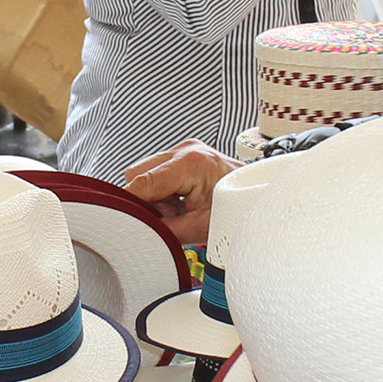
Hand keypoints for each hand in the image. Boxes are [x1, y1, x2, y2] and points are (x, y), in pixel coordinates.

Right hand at [123, 143, 240, 246]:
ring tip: (179, 210)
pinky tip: (181, 201)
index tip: (124, 220)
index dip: (130, 204)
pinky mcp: (185, 154)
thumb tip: (140, 232)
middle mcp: (186, 149)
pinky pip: (158, 172)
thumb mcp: (199, 228)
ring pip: (145, 173)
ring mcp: (185, 149)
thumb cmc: (238, 208)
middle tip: (168, 217)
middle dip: (145, 200)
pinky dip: (163, 191)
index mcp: (191, 163)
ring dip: (154, 196)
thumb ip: (164, 229)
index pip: (143, 182)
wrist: (258, 197)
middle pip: (138, 174)